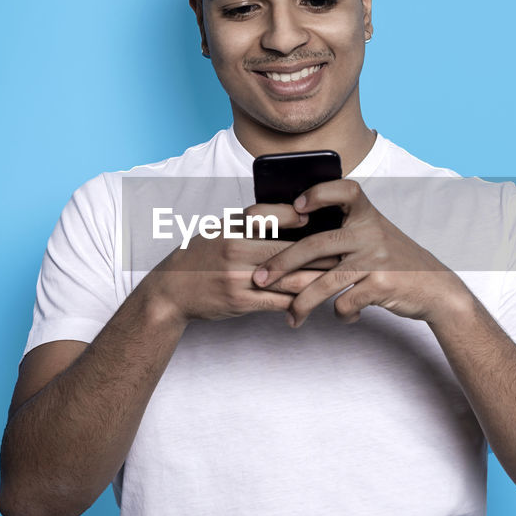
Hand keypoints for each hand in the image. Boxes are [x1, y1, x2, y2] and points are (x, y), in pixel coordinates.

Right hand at [141, 202, 324, 323]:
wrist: (171, 291)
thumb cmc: (200, 257)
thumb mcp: (218, 230)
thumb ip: (249, 223)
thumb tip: (293, 215)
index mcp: (229, 229)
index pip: (264, 214)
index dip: (291, 214)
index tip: (313, 214)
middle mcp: (233, 251)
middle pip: (285, 249)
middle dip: (318, 251)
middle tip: (343, 250)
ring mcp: (237, 278)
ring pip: (287, 278)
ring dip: (315, 278)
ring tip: (337, 275)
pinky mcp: (240, 301)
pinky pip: (278, 300)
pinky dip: (298, 300)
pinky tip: (314, 298)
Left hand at [250, 179, 473, 326]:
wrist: (436, 288)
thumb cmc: (396, 261)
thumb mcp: (375, 234)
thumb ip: (344, 230)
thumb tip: (295, 228)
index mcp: (367, 215)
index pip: (344, 191)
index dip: (318, 194)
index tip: (296, 207)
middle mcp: (371, 232)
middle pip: (316, 244)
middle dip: (281, 264)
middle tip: (259, 278)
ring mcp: (377, 259)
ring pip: (326, 281)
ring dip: (301, 302)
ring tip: (291, 317)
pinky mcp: (382, 285)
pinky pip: (346, 302)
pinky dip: (341, 314)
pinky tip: (343, 316)